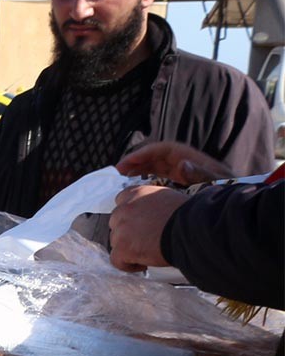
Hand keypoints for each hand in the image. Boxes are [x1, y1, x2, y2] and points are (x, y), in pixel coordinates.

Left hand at [109, 185, 186, 270]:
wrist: (193, 229)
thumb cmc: (190, 215)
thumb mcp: (168, 198)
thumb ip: (153, 204)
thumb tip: (153, 213)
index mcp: (136, 193)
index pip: (122, 202)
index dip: (130, 216)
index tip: (138, 224)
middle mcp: (125, 209)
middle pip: (117, 223)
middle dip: (128, 232)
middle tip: (145, 240)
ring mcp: (121, 229)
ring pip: (117, 242)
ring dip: (129, 248)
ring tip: (148, 252)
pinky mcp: (123, 248)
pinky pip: (117, 260)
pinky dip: (128, 265)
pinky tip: (142, 264)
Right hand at [116, 140, 231, 185]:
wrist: (237, 206)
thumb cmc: (229, 191)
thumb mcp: (216, 182)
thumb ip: (200, 173)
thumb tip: (182, 164)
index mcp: (191, 159)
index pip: (161, 150)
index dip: (141, 154)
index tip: (124, 164)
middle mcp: (186, 163)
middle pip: (156, 157)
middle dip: (136, 163)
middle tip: (117, 174)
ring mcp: (185, 173)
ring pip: (157, 167)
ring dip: (139, 172)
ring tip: (123, 181)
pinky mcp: (184, 184)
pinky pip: (161, 178)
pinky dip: (148, 181)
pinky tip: (138, 191)